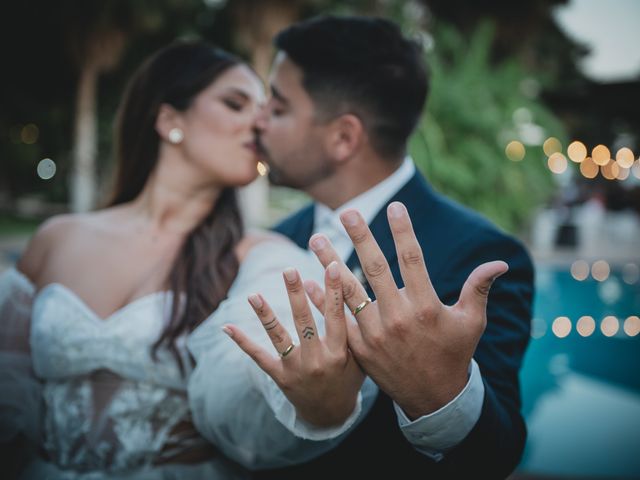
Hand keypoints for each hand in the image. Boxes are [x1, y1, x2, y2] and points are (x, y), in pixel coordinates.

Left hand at [222, 261, 364, 426]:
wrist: (330, 415)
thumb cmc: (346, 377)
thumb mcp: (357, 356)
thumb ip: (351, 327)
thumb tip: (334, 287)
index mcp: (340, 353)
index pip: (337, 317)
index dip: (334, 291)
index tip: (332, 265)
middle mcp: (316, 361)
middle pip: (304, 322)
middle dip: (296, 294)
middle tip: (289, 269)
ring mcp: (296, 369)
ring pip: (279, 338)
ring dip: (265, 314)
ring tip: (253, 295)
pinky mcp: (279, 377)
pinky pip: (258, 357)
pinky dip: (242, 342)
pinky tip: (227, 326)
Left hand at [306, 201, 507, 419]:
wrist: (432, 398)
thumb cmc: (455, 353)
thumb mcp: (472, 322)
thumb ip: (479, 289)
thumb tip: (500, 263)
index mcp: (427, 307)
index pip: (413, 260)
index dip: (404, 232)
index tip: (396, 207)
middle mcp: (399, 317)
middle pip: (376, 269)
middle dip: (361, 238)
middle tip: (347, 213)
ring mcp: (376, 333)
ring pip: (349, 290)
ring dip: (329, 263)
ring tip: (315, 239)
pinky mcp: (360, 347)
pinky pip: (338, 318)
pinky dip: (322, 299)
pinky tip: (308, 281)